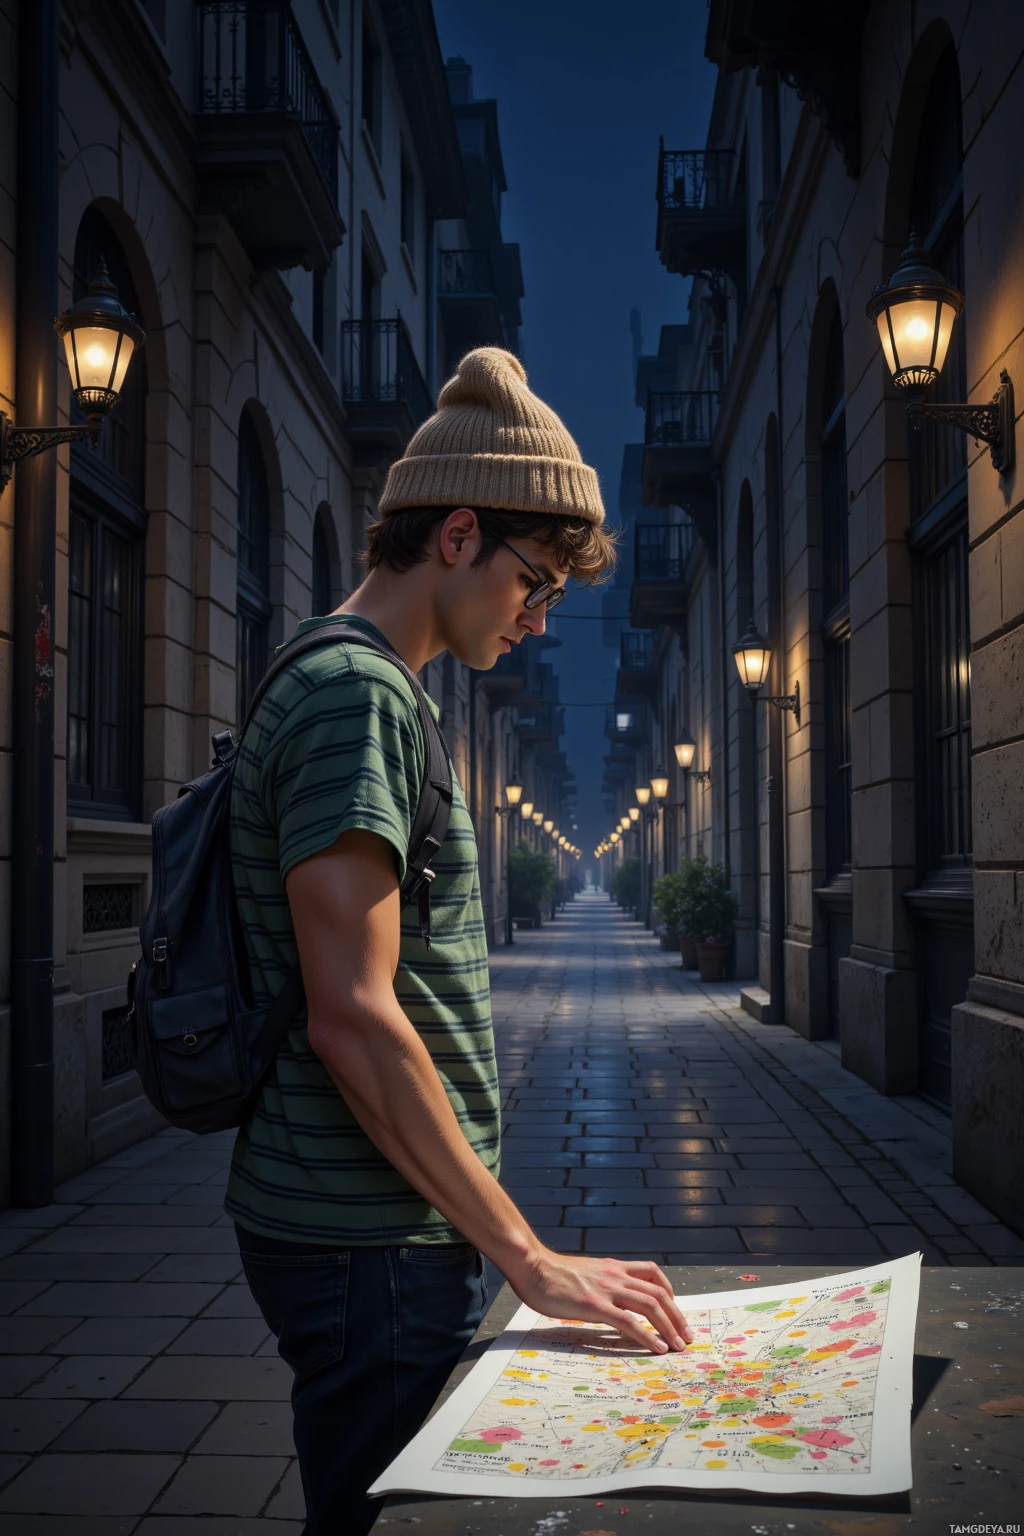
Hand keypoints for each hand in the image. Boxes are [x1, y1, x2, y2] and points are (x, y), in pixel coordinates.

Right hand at [507, 1246, 694, 1353]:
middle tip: (686, 1336)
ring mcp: (607, 1289)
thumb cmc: (552, 1273)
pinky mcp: (595, 1305)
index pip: (653, 1273)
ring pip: (650, 1306)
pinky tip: (656, 1348)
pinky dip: (647, 1335)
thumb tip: (609, 1298)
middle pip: (659, 1293)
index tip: (675, 1310)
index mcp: (614, 1267)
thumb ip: (601, 1282)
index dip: (669, 1292)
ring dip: (669, 1327)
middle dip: (678, 1316)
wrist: (532, 1266)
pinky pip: (629, 1321)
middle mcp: (616, 1275)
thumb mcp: (585, 1272)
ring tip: (678, 1346)